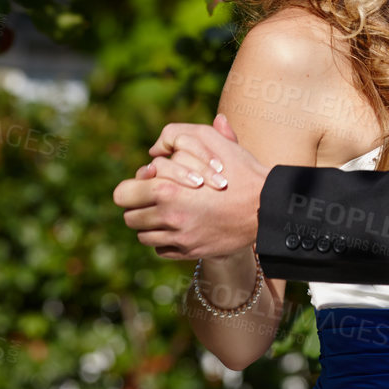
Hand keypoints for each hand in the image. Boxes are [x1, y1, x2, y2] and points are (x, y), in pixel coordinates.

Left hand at [112, 114, 267, 258]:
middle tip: (152, 199)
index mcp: (167, 189)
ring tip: (165, 213)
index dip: (131, 188)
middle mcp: (169, 216)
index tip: (144, 184)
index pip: (123, 194)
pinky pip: (161, 249)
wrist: (265, 207)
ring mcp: (179, 238)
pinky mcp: (190, 252)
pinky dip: (165, 240)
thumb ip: (181, 136)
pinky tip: (178, 227)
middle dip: (139, 207)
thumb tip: (157, 145)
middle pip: (130, 217)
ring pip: (143, 236)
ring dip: (150, 224)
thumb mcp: (213, 143)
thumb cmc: (241, 172)